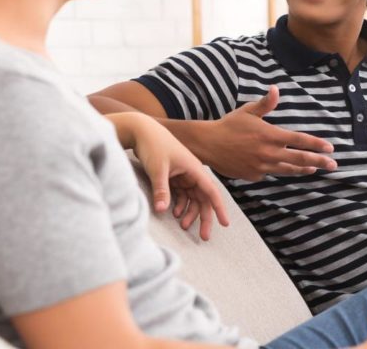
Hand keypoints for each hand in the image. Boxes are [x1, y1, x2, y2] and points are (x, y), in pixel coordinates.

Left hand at [108, 112, 228, 240]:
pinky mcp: (174, 176)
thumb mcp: (157, 169)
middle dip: (204, 218)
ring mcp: (183, 175)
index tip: (225, 223)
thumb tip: (161, 211)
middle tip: (204, 237)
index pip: (211, 191)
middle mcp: (192, 173)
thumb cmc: (153, 145)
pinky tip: (175, 214)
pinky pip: (181, 195)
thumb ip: (161, 190)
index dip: (219, 208)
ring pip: (192, 199)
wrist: (142, 130)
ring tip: (183, 227)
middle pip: (203, 199)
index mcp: (194, 169)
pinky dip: (180, 205)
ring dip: (190, 213)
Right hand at [202, 85, 336, 180]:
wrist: (209, 145)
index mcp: (271, 135)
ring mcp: (262, 166)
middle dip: (319, 161)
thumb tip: (276, 89)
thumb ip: (266, 103)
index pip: (300, 141)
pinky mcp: (254, 175)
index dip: (316, 144)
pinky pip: (271, 173)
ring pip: (288, 169)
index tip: (330, 148)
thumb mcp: (248, 111)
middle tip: (333, 164)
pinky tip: (287, 169)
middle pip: (300, 159)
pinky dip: (281, 171)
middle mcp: (269, 153)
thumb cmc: (229, 125)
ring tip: (315, 169)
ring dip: (304, 169)